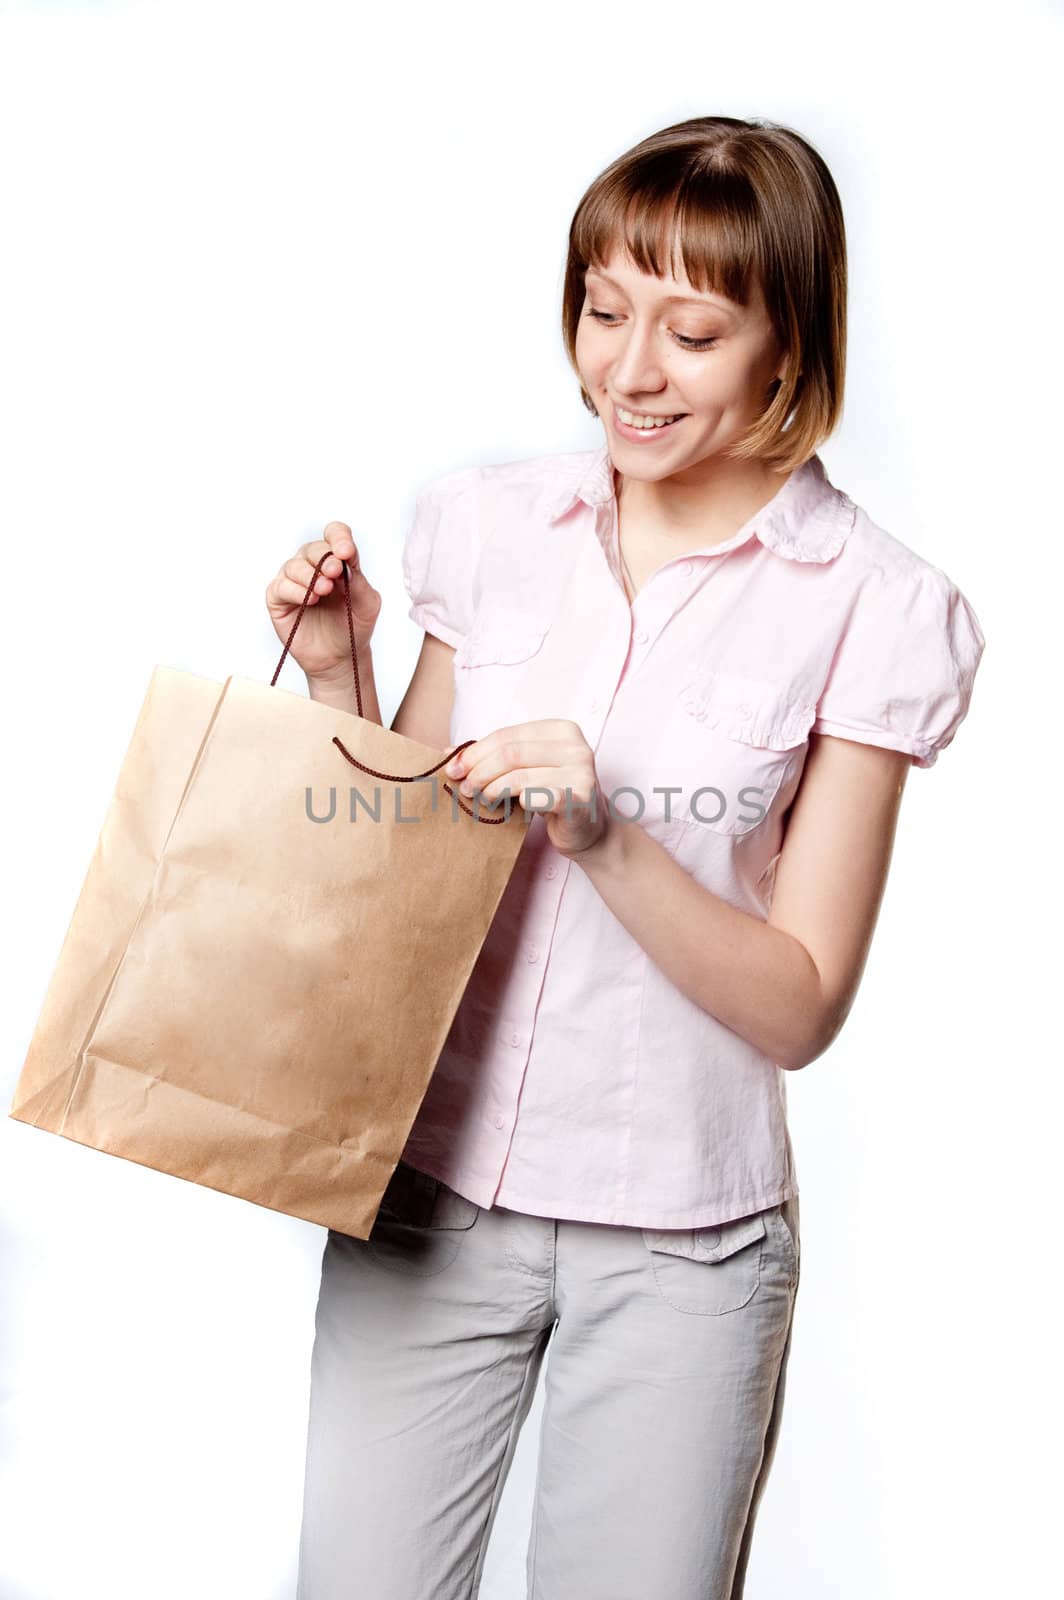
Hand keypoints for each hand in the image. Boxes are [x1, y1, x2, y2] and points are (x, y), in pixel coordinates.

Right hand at [265, 523, 382, 684]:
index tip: (346, 552)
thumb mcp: (367, 604)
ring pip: (294, 565)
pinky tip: (309, 599)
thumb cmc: (353, 627)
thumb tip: (346, 562)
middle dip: (324, 558)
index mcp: (337, 560)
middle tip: (335, 572)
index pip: (334, 535)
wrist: (340, 658)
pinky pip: (281, 586)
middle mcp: (313, 566)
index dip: (339, 538)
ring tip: (323, 591)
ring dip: (309, 575)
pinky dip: (294, 590)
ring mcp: (294, 581)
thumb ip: (359, 581)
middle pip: (313, 548)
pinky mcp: (278, 599)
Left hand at [444, 720, 611, 858]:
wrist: (588, 829)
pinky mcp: (579, 798)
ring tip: (482, 799)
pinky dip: (517, 803)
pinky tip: (509, 809)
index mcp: (561, 730)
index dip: (475, 752)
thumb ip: (494, 757)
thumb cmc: (553, 795)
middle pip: (510, 753)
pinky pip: (536, 797)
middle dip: (479, 771)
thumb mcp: (525, 770)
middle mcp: (575, 746)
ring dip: (491, 789)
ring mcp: (580, 771)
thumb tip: (449, 753)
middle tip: (464, 787)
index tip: (454, 768)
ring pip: (519, 776)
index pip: (507, 735)